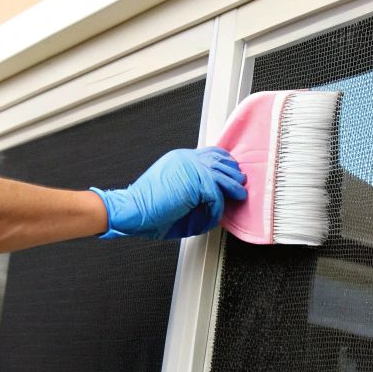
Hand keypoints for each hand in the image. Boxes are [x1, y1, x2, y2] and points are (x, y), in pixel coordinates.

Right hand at [91, 147, 246, 239]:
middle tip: (240, 187)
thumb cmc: (148, 208)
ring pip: (223, 176)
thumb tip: (217, 197)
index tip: (232, 177)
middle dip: (233, 174)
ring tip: (239, 196)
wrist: (131, 211)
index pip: (210, 154)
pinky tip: (211, 217)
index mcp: (181, 159)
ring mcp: (191, 168)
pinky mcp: (194, 182)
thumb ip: (196, 190)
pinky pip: (216, 196)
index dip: (224, 165)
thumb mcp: (176, 193)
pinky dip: (216, 210)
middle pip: (220, 160)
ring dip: (232, 189)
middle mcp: (186, 159)